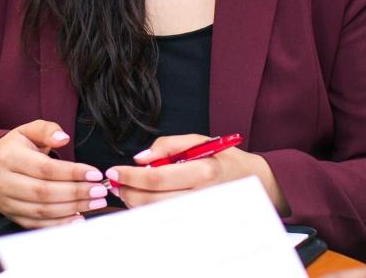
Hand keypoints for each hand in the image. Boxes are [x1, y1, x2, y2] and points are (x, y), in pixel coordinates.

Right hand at [0, 119, 108, 227]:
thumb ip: (47, 130)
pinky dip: (59, 223)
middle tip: (99, 191)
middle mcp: (2, 181)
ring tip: (95, 203)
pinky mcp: (11, 215)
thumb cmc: (18, 146)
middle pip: (44, 192)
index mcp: (8, 157)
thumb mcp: (30, 130)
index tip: (95, 174)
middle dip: (76, 193)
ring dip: (72, 208)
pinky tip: (78, 218)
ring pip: (42, 210)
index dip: (72, 172)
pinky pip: (37, 224)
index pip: (45, 168)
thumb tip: (63, 138)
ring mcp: (5, 201)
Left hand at [107, 133, 288, 213]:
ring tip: (128, 188)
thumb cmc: (223, 159)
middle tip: (114, 181)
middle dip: (127, 191)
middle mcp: (202, 196)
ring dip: (135, 202)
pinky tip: (144, 199)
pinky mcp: (197, 223)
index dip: (130, 176)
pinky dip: (149, 210)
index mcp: (203, 172)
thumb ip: (168, 145)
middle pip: (152, 201)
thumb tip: (140, 158)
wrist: (252, 181)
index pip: (157, 178)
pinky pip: (165, 220)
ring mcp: (200, 214)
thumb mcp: (198, 141)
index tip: (113, 171)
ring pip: (156, 214)